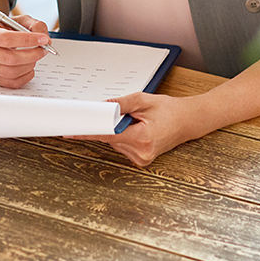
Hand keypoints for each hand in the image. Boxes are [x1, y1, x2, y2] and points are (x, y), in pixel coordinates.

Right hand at [0, 14, 50, 88]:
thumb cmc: (5, 29)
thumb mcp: (19, 20)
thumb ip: (35, 26)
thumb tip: (46, 40)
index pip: (6, 38)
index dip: (27, 40)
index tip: (43, 39)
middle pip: (10, 58)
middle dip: (32, 54)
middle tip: (44, 49)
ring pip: (12, 72)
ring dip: (30, 65)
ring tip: (34, 57)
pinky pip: (13, 83)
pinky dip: (26, 76)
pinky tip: (29, 67)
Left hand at [74, 92, 203, 166]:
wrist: (188, 121)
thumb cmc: (170, 110)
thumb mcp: (143, 100)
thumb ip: (120, 104)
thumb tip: (100, 107)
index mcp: (141, 138)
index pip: (106, 135)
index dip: (87, 132)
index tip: (70, 132)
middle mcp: (141, 153)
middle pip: (110, 138)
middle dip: (112, 125)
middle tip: (128, 115)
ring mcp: (141, 159)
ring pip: (115, 143)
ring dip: (120, 131)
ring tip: (140, 122)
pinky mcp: (141, 160)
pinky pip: (122, 147)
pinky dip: (125, 137)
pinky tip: (140, 130)